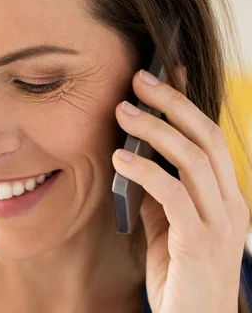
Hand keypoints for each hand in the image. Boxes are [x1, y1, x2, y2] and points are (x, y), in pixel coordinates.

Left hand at [112, 68, 249, 312]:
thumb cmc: (181, 276)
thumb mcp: (170, 226)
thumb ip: (160, 194)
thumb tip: (137, 158)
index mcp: (226, 197)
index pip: (209, 138)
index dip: (186, 104)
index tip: (162, 76)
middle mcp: (231, 204)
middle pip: (205, 139)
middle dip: (172, 104)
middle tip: (138, 81)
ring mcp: (220, 224)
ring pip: (192, 161)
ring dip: (155, 130)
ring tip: (122, 111)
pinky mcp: (199, 243)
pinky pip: (173, 196)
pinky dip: (146, 171)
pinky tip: (120, 158)